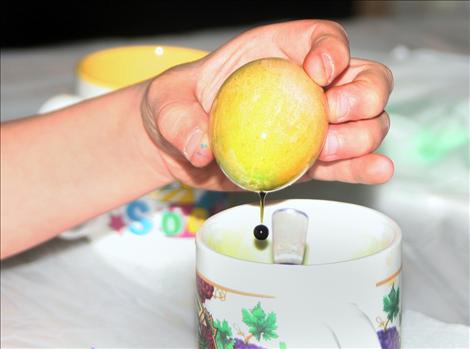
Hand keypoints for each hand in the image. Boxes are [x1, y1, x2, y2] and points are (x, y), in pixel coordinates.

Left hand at [141, 20, 393, 190]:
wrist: (179, 148)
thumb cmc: (177, 110)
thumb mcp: (167, 105)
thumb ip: (180, 121)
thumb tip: (201, 148)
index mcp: (278, 54)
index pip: (324, 39)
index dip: (333, 51)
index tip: (318, 73)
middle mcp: (306, 87)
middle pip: (362, 78)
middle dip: (362, 95)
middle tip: (333, 113)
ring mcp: (313, 125)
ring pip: (365, 122)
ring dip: (362, 136)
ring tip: (330, 150)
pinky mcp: (310, 160)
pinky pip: (344, 162)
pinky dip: (363, 166)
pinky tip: (377, 169)